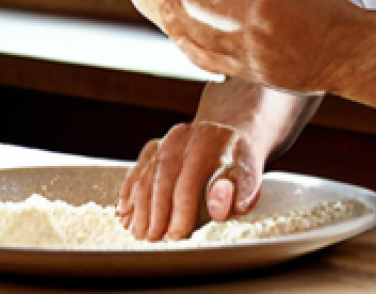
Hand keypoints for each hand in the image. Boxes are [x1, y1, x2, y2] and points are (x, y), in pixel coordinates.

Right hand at [117, 120, 262, 240]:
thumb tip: (219, 206)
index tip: (176, 234)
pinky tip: (125, 210)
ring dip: (140, 206)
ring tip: (139, 232)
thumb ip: (240, 193)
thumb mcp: (250, 178)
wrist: (228, 136)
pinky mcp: (155, 146)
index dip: (181, 209)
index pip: (190, 179)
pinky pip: (137, 168)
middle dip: (156, 211)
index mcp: (209, 142)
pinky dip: (129, 190)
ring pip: (147, 173)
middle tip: (153, 238)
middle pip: (163, 175)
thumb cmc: (239, 165)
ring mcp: (166, 140)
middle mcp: (183, 137)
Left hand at [155, 0, 356, 94]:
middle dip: (168, 2)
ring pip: (196, 45)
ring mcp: (247, 60)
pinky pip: (208, 63)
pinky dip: (189, 48)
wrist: (345, 51)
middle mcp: (248, 36)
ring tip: (161, 7)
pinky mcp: (249, 75)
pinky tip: (179, 36)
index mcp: (259, 6)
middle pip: (194, 20)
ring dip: (173, 25)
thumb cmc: (323, 5)